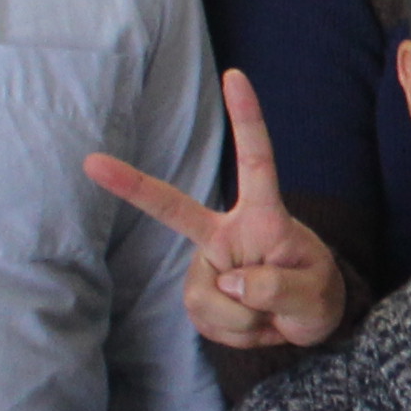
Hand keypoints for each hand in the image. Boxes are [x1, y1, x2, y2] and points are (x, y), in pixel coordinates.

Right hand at [86, 69, 356, 350]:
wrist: (306, 326)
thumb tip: (232, 286)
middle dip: (132, 186)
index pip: (256, 162)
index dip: (247, 120)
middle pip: (175, 209)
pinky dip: (236, 334)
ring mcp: (208, 264)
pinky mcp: (199, 296)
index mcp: (264, 216)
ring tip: (271, 315)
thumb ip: (280, 288)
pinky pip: (209, 323)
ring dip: (246, 319)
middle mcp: (227, 234)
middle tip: (92, 163)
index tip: (234, 77)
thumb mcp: (317, 295)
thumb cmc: (317, 295)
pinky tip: (253, 324)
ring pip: (213, 300)